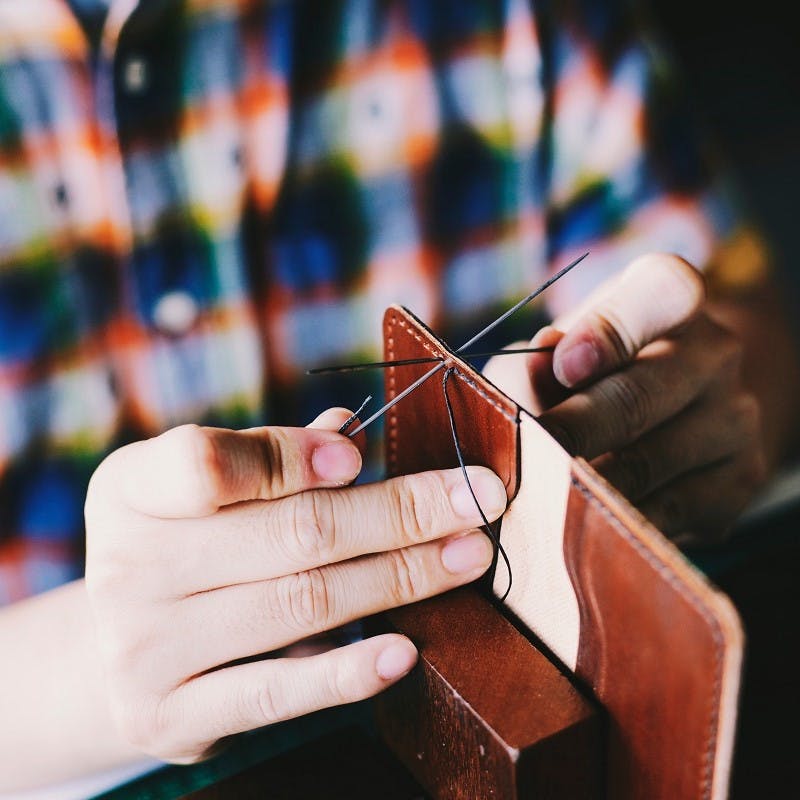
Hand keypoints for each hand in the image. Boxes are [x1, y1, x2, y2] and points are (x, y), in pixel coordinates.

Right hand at [84, 409, 504, 763]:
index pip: (207, 463)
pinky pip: (276, 693)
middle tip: (476, 500)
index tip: (363, 456)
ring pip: (301, 603)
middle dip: (398, 513)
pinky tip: (405, 651)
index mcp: (132, 490)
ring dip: (401, 578)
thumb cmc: (186, 548)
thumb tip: (351, 431)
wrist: (117, 652)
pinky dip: (348, 672)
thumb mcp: (208, 492)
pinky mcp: (171, 716)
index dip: (291, 457)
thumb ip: (274, 457)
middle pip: (288, 532)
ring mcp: (144, 649)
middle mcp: (128, 567)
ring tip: (467, 557)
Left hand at [486, 253, 766, 542]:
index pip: (662, 291)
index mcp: (671, 300)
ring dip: (588, 484)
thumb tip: (532, 375)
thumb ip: (534, 364)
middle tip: (532, 456)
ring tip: (543, 494)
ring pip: (650, 462)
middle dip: (575, 431)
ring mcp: (735, 418)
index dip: (609, 331)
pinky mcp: (739, 480)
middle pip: (640, 396)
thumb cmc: (589, 373)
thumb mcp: (554, 353)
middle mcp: (716, 352)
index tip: (564, 365)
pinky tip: (583, 521)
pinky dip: (618, 521)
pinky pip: (670, 512)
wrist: (668, 414)